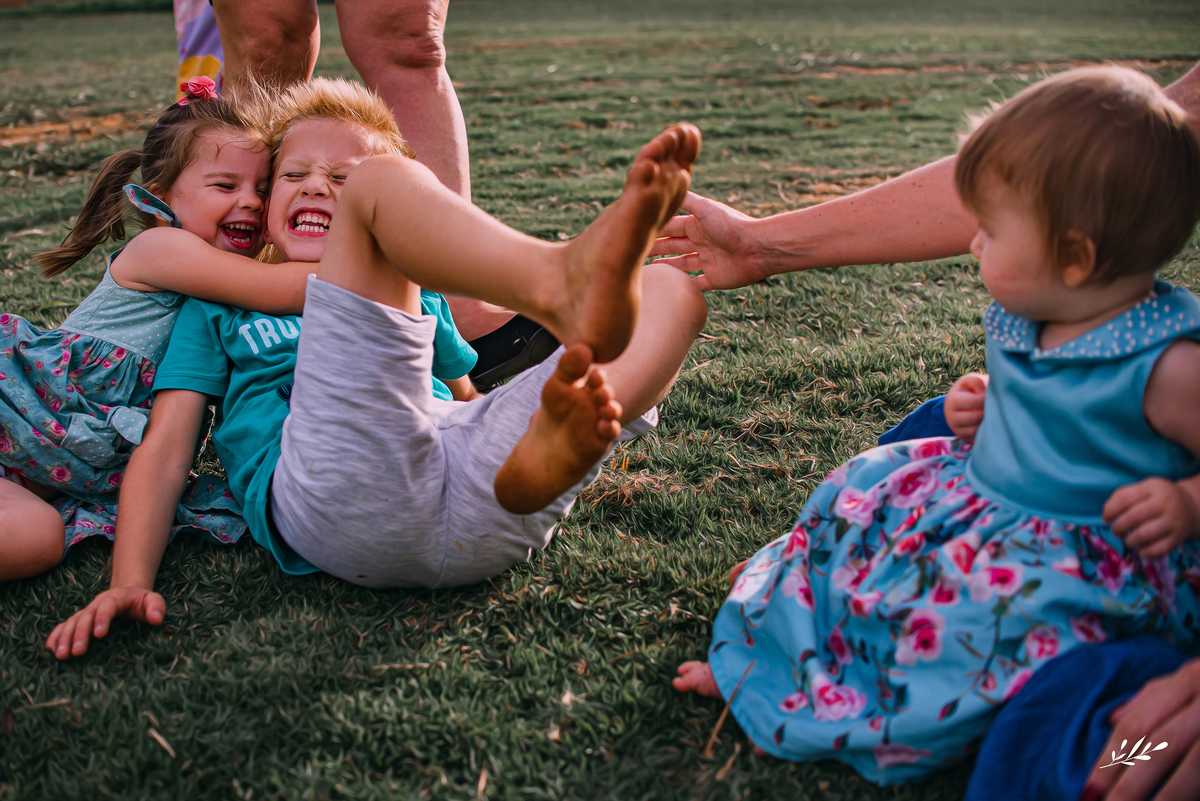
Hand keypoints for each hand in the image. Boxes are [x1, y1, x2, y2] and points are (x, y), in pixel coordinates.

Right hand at [46, 586, 165, 659]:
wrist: (128, 594)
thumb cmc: (142, 601)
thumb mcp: (153, 600)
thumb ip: (157, 606)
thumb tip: (157, 619)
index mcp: (116, 598)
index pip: (107, 607)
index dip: (102, 619)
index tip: (99, 634)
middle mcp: (97, 604)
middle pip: (85, 617)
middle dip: (80, 634)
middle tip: (77, 652)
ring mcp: (86, 612)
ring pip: (72, 623)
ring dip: (65, 638)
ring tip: (62, 656)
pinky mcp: (80, 620)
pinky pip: (64, 626)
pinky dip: (56, 636)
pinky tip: (51, 649)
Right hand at [647, 192, 769, 290]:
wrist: (758, 247)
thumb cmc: (731, 225)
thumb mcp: (704, 209)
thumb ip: (686, 200)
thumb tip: (666, 183)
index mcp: (697, 225)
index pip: (670, 227)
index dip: (654, 230)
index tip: (634, 233)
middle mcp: (701, 241)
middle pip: (673, 246)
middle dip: (656, 249)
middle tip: (635, 254)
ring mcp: (708, 261)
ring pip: (682, 264)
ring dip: (668, 267)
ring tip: (648, 271)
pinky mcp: (716, 278)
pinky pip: (698, 284)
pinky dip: (687, 286)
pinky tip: (672, 289)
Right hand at [944, 373, 988, 443]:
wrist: (958, 406)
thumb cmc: (969, 390)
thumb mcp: (970, 381)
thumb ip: (977, 381)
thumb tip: (985, 392)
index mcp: (953, 400)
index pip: (974, 401)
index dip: (986, 397)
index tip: (991, 394)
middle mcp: (952, 417)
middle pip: (976, 417)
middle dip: (988, 411)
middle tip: (995, 406)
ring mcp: (958, 430)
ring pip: (977, 429)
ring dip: (988, 421)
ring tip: (993, 413)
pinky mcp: (965, 439)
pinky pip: (979, 437)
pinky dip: (986, 430)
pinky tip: (990, 422)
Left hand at [1082, 658, 1199, 800]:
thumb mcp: (1190, 681)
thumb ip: (1152, 701)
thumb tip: (1111, 720)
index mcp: (1190, 680)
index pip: (1137, 726)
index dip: (1108, 762)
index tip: (1087, 795)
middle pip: (1160, 749)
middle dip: (1130, 788)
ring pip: (1194, 768)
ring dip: (1167, 798)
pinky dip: (1196, 795)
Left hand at [1104, 478, 1199, 559]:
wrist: (1190, 507)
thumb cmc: (1157, 498)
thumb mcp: (1143, 489)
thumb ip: (1122, 496)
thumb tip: (1106, 513)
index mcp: (1152, 488)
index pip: (1125, 498)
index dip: (1111, 510)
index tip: (1106, 519)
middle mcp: (1164, 503)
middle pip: (1135, 516)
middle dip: (1119, 526)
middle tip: (1116, 531)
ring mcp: (1173, 521)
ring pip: (1145, 534)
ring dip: (1130, 540)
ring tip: (1128, 540)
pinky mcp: (1178, 538)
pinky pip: (1158, 549)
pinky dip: (1145, 553)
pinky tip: (1141, 550)